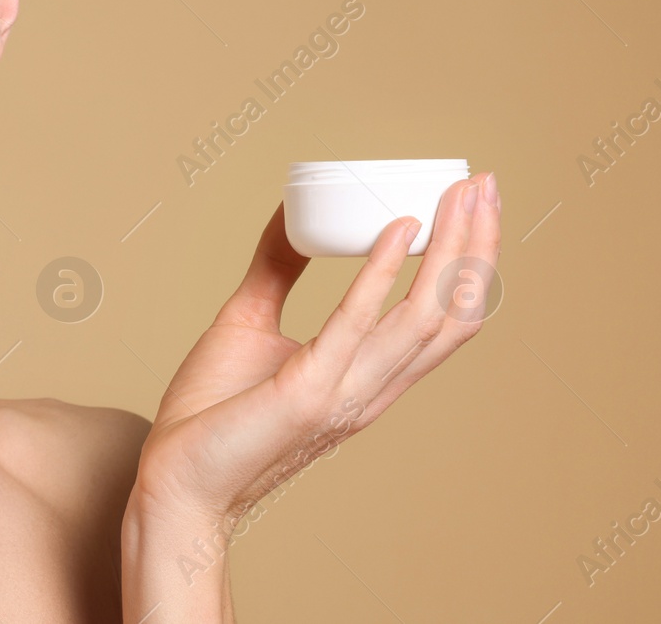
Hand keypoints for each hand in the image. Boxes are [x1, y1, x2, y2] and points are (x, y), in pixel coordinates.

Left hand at [129, 172, 501, 525]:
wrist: (174, 478)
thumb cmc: (210, 414)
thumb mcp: (249, 321)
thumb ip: (276, 271)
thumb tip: (291, 214)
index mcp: (366, 375)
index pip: (443, 316)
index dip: (468, 261)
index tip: (473, 201)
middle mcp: (370, 387)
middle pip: (453, 313)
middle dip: (477, 244)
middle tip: (486, 183)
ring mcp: (345, 393)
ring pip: (425, 317)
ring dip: (450, 250)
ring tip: (460, 195)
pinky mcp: (308, 393)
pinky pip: (354, 326)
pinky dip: (381, 274)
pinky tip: (397, 230)